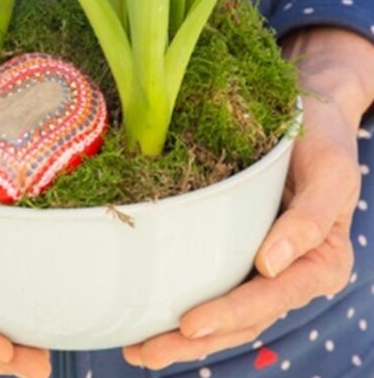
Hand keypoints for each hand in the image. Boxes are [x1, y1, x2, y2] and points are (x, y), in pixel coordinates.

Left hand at [123, 27, 373, 369]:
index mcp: (320, 262)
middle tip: (143, 352)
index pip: (273, 298)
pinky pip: (214, 284)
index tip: (188, 324)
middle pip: (243, 319)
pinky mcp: (240, 253)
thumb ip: (311, 220)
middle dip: (193, 342)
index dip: (230, 313)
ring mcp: (264, 267)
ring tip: (136, 349)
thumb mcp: (330, 173)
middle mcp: (291, 273)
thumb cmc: (322, 140)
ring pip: (226, 314)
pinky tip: (149, 316)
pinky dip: (184, 304)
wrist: (309, 114)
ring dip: (182, 339)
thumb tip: (270, 266)